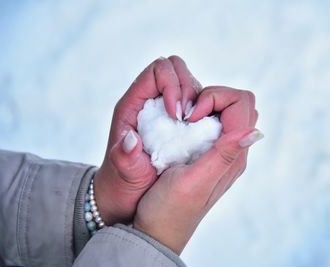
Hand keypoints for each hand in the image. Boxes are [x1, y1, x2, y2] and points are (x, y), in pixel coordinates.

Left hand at [94, 56, 201, 224]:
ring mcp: (166, 109)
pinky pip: (198, 104)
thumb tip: (130, 140)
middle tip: (190, 119)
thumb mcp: (123, 173)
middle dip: (190, 88)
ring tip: (196, 127)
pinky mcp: (179, 122)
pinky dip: (206, 112)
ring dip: (201, 100)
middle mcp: (150, 101)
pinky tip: (204, 134)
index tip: (178, 114)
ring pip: (191, 85)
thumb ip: (124, 158)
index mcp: (133, 105)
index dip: (173, 84)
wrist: (126, 197)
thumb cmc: (122, 184)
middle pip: (177, 70)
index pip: (158, 70)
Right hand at [133, 87, 260, 253]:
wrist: (157, 230)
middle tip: (189, 115)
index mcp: (233, 156)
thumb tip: (254, 133)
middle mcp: (233, 153)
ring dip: (208, 106)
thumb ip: (222, 155)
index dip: (215, 98)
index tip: (190, 116)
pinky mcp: (209, 155)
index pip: (241, 104)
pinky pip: (215, 123)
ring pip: (229, 112)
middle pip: (240, 104)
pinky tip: (183, 129)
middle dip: (215, 97)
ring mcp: (222, 154)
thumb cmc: (169, 209)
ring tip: (186, 120)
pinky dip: (202, 116)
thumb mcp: (194, 182)